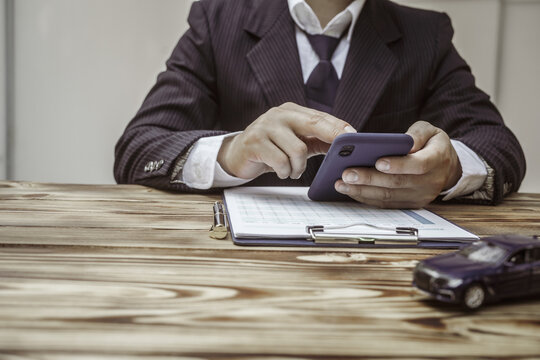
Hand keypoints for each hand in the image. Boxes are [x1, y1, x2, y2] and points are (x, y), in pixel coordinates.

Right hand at [218, 102, 355, 178]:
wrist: (237, 155)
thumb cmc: (272, 149)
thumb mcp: (296, 143)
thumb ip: (318, 141)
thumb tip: (346, 145)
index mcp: (291, 111)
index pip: (320, 116)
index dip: (338, 126)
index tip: (354, 136)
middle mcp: (279, 114)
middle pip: (312, 123)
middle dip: (330, 137)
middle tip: (339, 153)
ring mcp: (265, 126)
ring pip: (297, 149)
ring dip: (298, 167)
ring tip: (292, 171)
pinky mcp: (255, 142)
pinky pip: (280, 161)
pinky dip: (285, 172)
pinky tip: (281, 172)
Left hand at [335, 121, 461, 207]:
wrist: (446, 167)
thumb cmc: (432, 144)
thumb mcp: (430, 130)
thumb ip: (418, 133)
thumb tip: (405, 142)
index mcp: (437, 160)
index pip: (418, 165)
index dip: (398, 164)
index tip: (378, 162)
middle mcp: (430, 182)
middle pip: (397, 183)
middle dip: (370, 178)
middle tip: (347, 173)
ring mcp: (420, 196)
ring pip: (389, 196)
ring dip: (363, 191)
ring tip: (341, 184)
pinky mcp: (410, 205)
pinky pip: (386, 204)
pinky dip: (367, 198)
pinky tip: (350, 191)